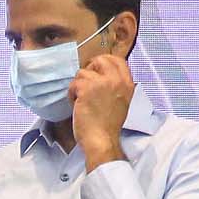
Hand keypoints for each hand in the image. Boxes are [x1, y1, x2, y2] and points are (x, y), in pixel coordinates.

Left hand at [71, 53, 133, 169]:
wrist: (102, 139)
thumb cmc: (107, 125)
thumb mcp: (121, 101)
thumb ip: (115, 86)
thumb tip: (102, 75)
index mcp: (127, 83)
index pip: (117, 60)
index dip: (103, 62)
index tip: (94, 71)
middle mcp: (117, 80)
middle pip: (100, 60)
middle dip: (89, 70)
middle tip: (84, 84)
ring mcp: (103, 83)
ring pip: (83, 72)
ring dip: (78, 86)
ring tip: (80, 100)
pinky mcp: (88, 89)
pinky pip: (74, 83)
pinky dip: (71, 94)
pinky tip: (76, 105)